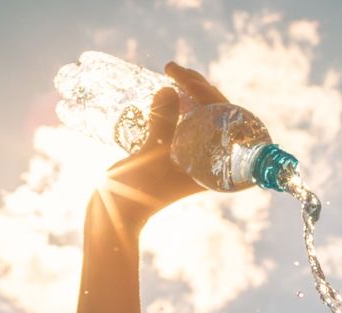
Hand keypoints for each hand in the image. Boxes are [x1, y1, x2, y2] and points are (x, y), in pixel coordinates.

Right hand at [96, 62, 230, 227]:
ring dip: (187, 94)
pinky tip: (165, 92)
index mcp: (216, 168)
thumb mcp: (151, 155)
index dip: (210, 95)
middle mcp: (210, 162)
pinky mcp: (175, 155)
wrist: (115, 214)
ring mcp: (193, 158)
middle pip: (215, 117)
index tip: (187, 78)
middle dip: (198, 89)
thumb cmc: (136, 192)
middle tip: (173, 69)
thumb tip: (171, 89)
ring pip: (199, 118)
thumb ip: (163, 124)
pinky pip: (183, 124)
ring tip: (170, 74)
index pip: (226, 123)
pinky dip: (176, 106)